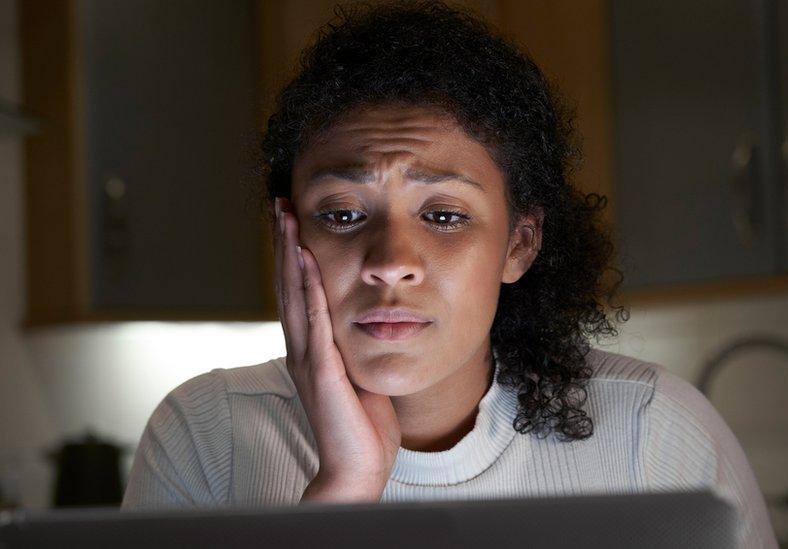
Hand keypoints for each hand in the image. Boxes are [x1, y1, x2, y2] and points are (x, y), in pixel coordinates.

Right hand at [274, 197, 401, 502]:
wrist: (356, 467)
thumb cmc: (363, 424)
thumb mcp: (360, 373)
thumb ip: (356, 346)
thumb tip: (369, 320)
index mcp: (312, 348)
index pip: (298, 291)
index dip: (292, 254)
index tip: (292, 219)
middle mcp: (302, 348)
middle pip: (288, 284)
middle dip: (283, 243)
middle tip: (280, 203)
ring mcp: (308, 359)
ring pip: (295, 295)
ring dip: (290, 254)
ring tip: (287, 218)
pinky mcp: (321, 372)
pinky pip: (315, 322)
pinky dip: (310, 288)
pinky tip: (308, 261)